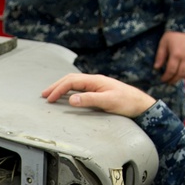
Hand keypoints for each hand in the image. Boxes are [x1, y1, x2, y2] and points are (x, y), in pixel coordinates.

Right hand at [41, 73, 156, 117]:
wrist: (140, 104)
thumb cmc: (127, 102)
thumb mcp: (108, 101)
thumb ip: (89, 99)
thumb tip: (71, 99)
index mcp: (95, 80)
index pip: (71, 81)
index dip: (58, 89)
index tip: (49, 98)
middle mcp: (94, 81)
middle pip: (70, 79)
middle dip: (56, 86)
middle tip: (44, 95)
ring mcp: (96, 85)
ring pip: (74, 82)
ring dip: (61, 87)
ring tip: (51, 94)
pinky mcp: (98, 91)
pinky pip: (79, 88)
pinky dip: (69, 90)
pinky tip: (66, 95)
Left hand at [154, 31, 184, 83]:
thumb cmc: (174, 32)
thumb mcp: (163, 43)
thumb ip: (160, 56)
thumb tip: (156, 68)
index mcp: (176, 54)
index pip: (170, 71)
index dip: (166, 77)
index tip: (162, 79)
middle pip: (180, 74)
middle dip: (174, 80)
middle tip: (169, 82)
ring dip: (182, 77)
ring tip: (176, 78)